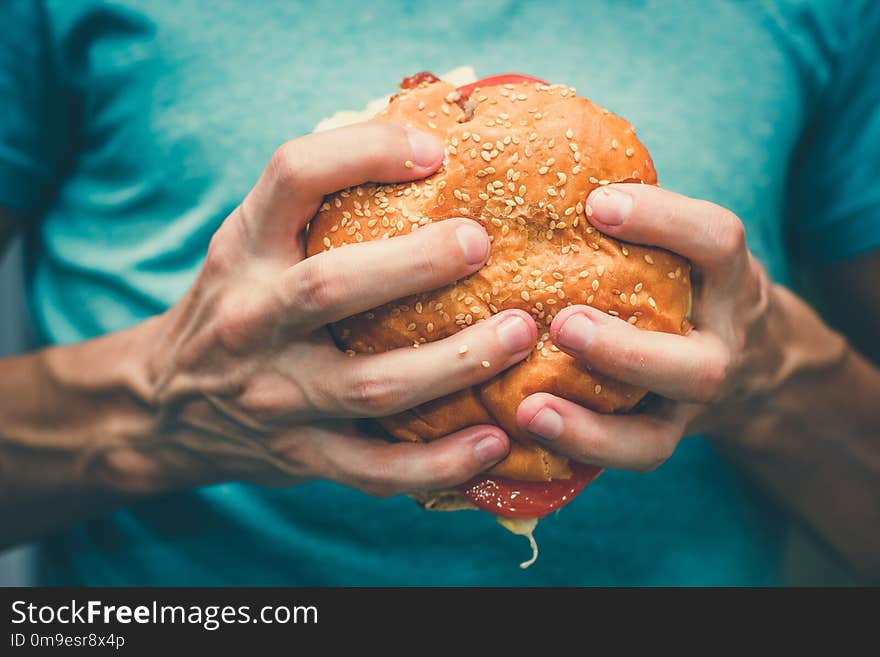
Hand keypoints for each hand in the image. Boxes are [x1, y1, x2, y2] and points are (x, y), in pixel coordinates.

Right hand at [119, 122, 538, 495]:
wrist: (162, 405)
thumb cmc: (232, 305)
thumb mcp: (247, 244)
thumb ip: (309, 208)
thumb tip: (423, 151)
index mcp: (243, 251)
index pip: (291, 177)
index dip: (364, 152)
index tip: (434, 152)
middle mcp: (252, 320)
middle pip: (332, 287)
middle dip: (416, 265)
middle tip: (482, 245)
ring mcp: (276, 396)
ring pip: (371, 385)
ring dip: (454, 362)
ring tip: (519, 335)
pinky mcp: (300, 454)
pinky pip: (376, 469)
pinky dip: (440, 462)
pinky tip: (494, 442)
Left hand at [516, 183, 793, 470]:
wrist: (753, 360)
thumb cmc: (686, 281)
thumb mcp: (683, 246)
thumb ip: (634, 218)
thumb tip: (531, 158)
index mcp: (727, 281)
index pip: (716, 243)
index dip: (662, 221)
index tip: (596, 202)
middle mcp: (720, 346)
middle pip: (694, 365)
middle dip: (626, 351)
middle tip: (565, 323)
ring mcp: (691, 406)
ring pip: (658, 434)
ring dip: (593, 423)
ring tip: (531, 406)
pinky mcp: (664, 439)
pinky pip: (627, 460)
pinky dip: (579, 450)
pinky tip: (524, 429)